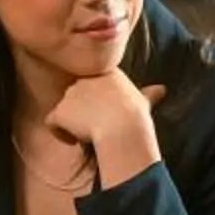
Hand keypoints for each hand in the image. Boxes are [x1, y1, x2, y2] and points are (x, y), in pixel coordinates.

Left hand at [43, 71, 165, 188]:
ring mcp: (70, 94)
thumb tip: (162, 90)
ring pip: (64, 110)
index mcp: (105, 73)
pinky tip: (73, 142)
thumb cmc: (135, 116)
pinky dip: (60, 134)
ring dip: (72, 122)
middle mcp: (85, 79)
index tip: (104, 114)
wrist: (122, 127)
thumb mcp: (143, 101)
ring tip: (86, 136)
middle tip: (95, 127)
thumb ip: (148, 94)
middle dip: (82, 110)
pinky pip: (52, 123)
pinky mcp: (60, 111)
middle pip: (76, 95)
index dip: (96, 100)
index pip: (93, 83)